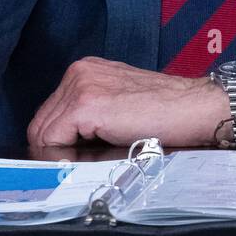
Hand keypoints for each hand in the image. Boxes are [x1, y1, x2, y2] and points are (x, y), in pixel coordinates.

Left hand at [27, 57, 232, 147]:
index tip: (73, 157)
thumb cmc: (166, 112)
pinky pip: (52, 139)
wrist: (194, 108)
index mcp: (86, 70)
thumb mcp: (119, 104)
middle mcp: (79, 72)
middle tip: (77, 165)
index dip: (57, 140)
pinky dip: (62, 156)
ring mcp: (80, 86)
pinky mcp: (85, 104)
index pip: (50, 112)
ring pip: (43, 132)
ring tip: (86, 162)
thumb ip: (90, 117)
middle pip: (41, 122)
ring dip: (60, 153)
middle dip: (55, 148)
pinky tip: (87, 159)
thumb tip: (63, 149)